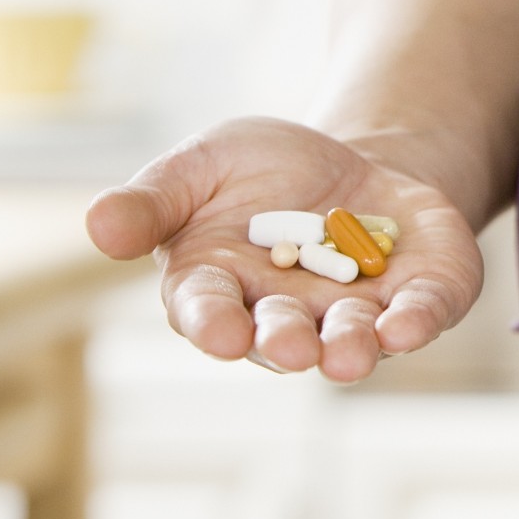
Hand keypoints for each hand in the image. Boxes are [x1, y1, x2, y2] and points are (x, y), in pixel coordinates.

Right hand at [85, 116, 484, 382]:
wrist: (355, 164)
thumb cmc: (261, 172)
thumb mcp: (201, 167)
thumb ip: (153, 201)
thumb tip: (98, 226)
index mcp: (221, 289)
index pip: (208, 312)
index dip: (213, 324)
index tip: (220, 332)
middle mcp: (287, 314)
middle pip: (282, 337)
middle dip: (287, 342)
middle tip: (292, 347)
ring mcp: (356, 311)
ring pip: (353, 339)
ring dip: (353, 347)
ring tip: (351, 353)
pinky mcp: (417, 296)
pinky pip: (420, 314)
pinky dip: (417, 320)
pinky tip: (410, 324)